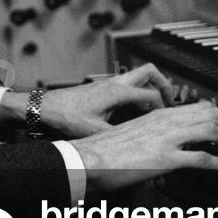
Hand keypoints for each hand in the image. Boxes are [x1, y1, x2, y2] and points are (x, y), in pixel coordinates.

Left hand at [41, 63, 174, 137]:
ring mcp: (109, 83)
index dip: (165, 106)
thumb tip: (134, 147)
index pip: (152, 94)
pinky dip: (138, 90)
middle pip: (149, 71)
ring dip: (151, 85)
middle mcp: (115, 83)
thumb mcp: (95, 131)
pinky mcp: (103, 87)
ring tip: (156, 103)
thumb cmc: (66, 116)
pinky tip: (136, 108)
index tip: (171, 118)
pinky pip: (128, 82)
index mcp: (117, 92)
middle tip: (171, 100)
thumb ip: (117, 136)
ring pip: (138, 74)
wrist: (47, 107)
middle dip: (164, 83)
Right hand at [70, 99, 217, 191]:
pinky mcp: (166, 159)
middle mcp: (165, 121)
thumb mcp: (132, 134)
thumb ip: (150, 135)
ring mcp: (167, 139)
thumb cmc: (103, 150)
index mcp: (157, 114)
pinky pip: (204, 159)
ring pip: (212, 130)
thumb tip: (161, 144)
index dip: (217, 115)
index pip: (196, 106)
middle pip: (210, 112)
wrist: (87, 158)